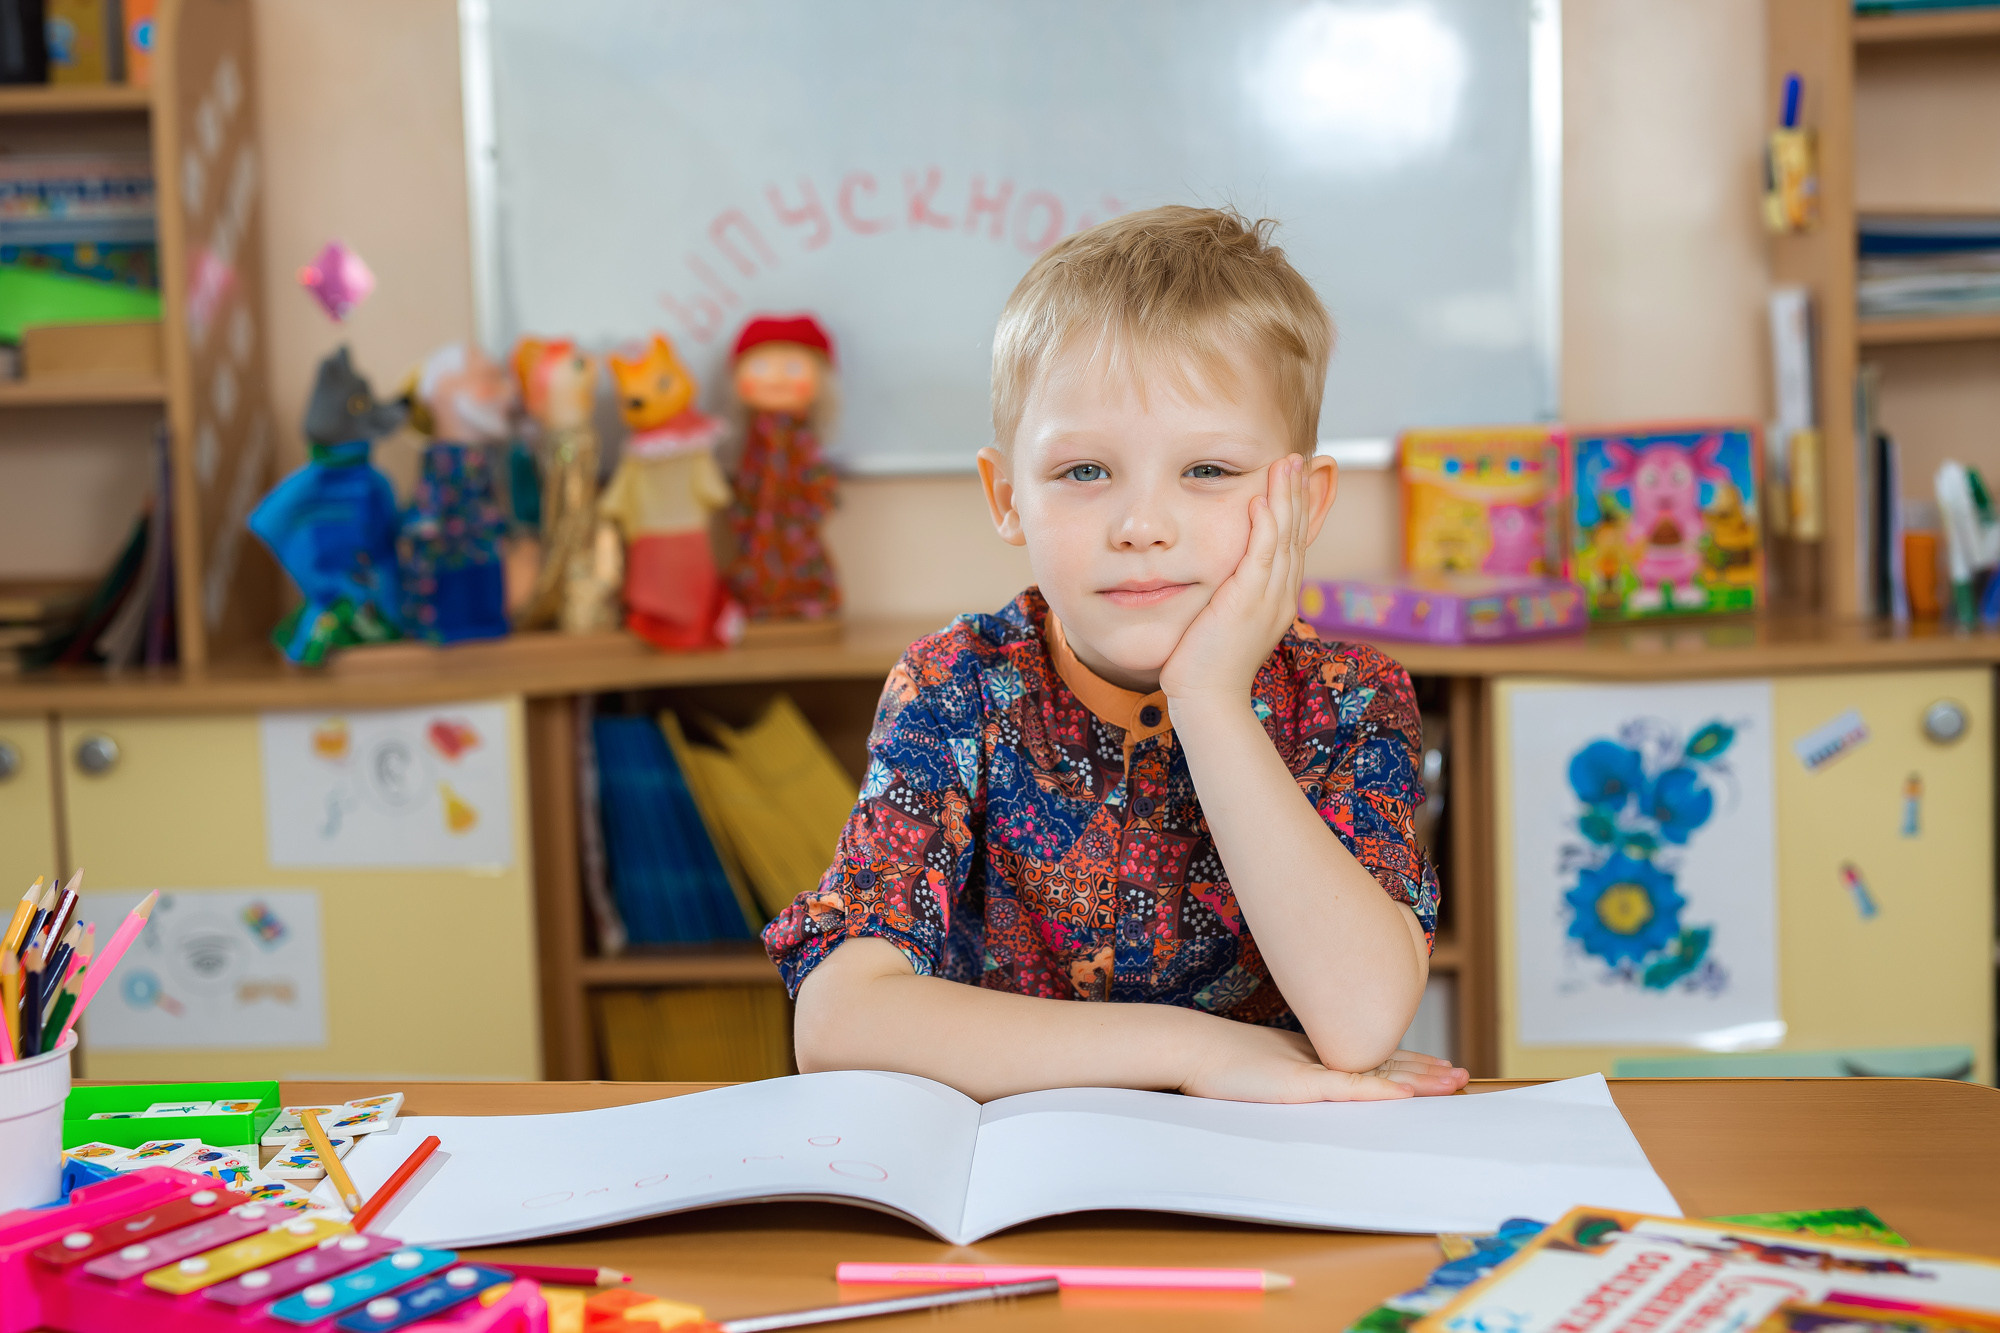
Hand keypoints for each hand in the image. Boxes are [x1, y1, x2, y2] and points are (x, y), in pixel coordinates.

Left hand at [1159, 454, 1309, 708]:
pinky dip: (1264, 526)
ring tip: (1285, 464)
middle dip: (1297, 493)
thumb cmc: (1207, 665)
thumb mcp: (1226, 622)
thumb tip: (1223, 578)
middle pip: (1295, 535)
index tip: (1291, 479)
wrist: (1209, 699)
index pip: (1290, 544)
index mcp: (1277, 599)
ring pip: (1283, 539)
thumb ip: (1231, 595)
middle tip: (1296, 458)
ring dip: (1285, 498)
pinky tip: (1261, 499)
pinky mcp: (1248, 603)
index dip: (1293, 509)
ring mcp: (1268, 600)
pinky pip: (1261, 556)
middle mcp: (1281, 596)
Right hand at [1180, 1019, 1468, 1103]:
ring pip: (1376, 1072)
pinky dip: (1379, 1089)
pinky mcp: (1300, 1082)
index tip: (1437, 1069)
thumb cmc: (1222, 1061)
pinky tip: (1404, 1092)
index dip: (1407, 1065)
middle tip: (1461, 1076)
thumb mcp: (1270, 1069)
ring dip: (1416, 1078)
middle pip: (1384, 1063)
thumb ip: (1298, 1072)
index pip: (1372, 1060)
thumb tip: (1312, 1082)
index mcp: (1318, 1055)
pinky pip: (1348, 1087)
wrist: (1192, 1046)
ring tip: (1451, 1083)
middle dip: (1425, 1072)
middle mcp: (1322, 1056)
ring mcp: (1313, 1068)